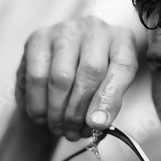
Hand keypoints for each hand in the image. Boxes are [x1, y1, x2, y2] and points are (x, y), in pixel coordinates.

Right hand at [15, 16, 137, 140]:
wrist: (62, 66)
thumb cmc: (94, 81)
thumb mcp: (110, 89)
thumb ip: (108, 103)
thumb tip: (96, 122)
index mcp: (122, 39)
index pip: (123, 67)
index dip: (110, 99)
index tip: (98, 124)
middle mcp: (96, 28)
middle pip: (90, 72)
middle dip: (80, 110)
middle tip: (74, 132)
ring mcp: (66, 29)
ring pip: (61, 77)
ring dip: (58, 111)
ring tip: (60, 128)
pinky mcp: (38, 37)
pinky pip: (36, 76)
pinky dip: (38, 103)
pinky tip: (42, 116)